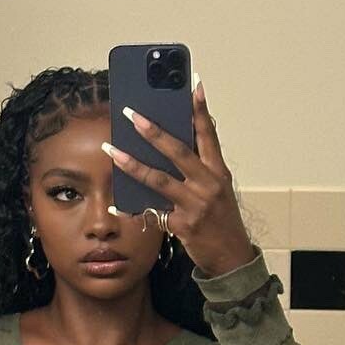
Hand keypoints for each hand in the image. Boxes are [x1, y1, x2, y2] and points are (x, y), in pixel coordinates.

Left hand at [103, 76, 256, 277]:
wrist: (232, 259)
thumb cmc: (222, 220)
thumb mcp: (219, 189)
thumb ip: (202, 165)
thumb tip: (184, 138)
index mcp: (219, 172)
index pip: (209, 135)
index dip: (200, 109)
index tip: (192, 84)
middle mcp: (208, 185)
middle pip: (178, 152)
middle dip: (153, 131)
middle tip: (132, 114)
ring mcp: (195, 206)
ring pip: (158, 179)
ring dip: (131, 163)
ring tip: (111, 149)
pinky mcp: (182, 226)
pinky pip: (150, 212)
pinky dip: (130, 209)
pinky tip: (113, 206)